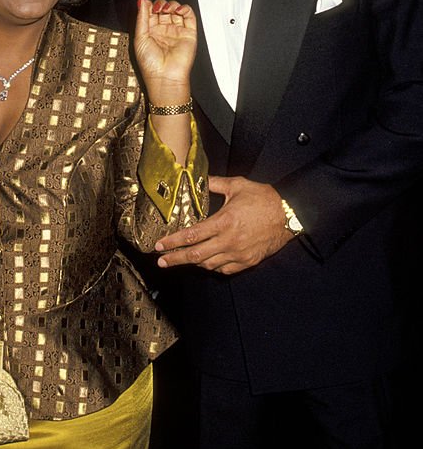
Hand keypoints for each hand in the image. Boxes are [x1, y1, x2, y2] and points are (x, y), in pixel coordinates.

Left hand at [133, 0, 196, 100]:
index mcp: (150, 31)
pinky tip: (179, 10)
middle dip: (161, 4)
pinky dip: (185, 9)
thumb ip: (142, 17)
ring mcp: (176, 31)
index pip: (151, 11)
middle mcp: (164, 30)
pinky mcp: (189, 33)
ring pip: (176, 9)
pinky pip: (189, 16)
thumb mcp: (140, 37)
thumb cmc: (150, 63)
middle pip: (164, 8)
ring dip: (172, 5)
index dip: (150, 5)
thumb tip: (141, 0)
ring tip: (167, 9)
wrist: (165, 77)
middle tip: (158, 8)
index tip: (148, 4)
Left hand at [154, 176, 292, 274]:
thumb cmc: (264, 198)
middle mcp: (229, 241)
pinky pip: (224, 269)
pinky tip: (205, 261)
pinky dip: (212, 266)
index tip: (159, 245)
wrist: (289, 215)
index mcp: (224, 222)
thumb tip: (198, 179)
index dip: (173, 242)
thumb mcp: (238, 186)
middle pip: (195, 255)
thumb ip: (215, 184)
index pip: (192, 236)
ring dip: (193, 262)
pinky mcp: (247, 261)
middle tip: (161, 261)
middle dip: (175, 259)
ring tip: (180, 259)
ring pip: (208, 264)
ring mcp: (238, 254)